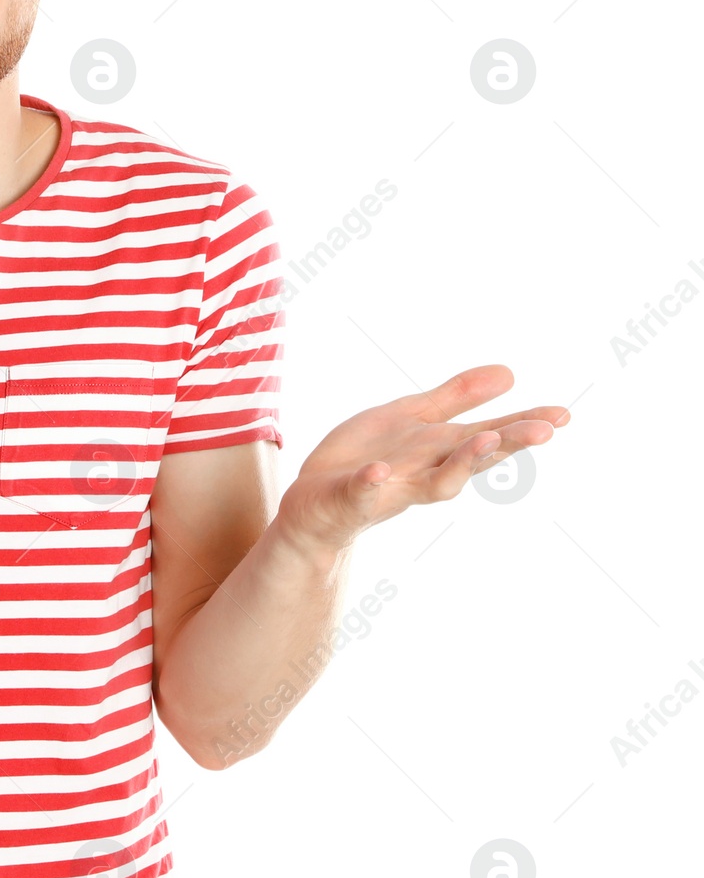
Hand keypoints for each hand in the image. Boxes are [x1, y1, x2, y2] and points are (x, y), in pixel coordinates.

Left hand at [276, 364, 569, 553]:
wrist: (315, 504)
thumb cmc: (370, 458)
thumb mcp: (412, 418)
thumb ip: (456, 398)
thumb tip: (510, 372)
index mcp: (439, 449)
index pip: (489, 436)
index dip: (524, 425)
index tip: (563, 415)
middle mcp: (424, 472)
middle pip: (473, 459)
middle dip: (508, 444)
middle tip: (546, 431)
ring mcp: (390, 489)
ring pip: (434, 483)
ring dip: (461, 464)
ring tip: (486, 439)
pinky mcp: (350, 500)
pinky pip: (363, 494)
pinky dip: (372, 484)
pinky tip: (381, 471)